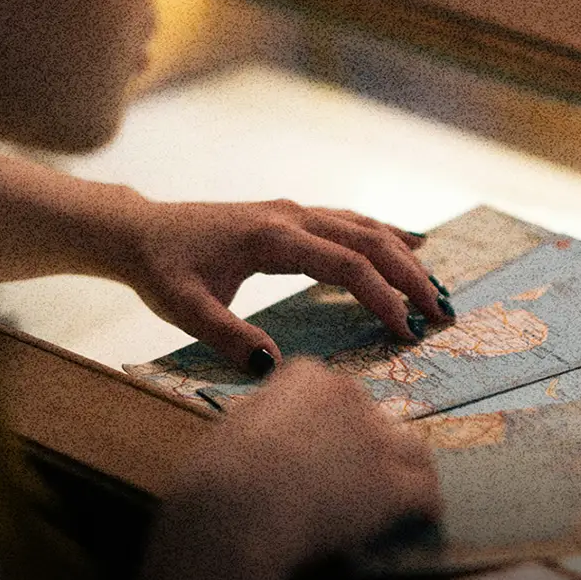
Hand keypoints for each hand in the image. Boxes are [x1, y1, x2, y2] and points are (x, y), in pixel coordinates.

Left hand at [0, 150, 452, 370]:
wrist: (139, 232)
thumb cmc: (161, 269)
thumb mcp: (183, 308)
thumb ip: (226, 336)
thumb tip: (273, 367)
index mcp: (273, 235)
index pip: (345, 264)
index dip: (381, 296)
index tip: (404, 331)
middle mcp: (291, 215)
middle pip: (369, 239)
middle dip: (410, 276)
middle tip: (441, 315)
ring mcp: (293, 211)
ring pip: (365, 227)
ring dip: (404, 257)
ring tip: (436, 292)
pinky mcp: (291, 218)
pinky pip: (349, 223)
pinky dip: (384, 237)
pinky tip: (409, 249)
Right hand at [130, 360, 440, 579]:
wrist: (233, 506)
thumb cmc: (217, 474)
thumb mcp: (238, 425)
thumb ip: (268, 421)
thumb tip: (274, 441)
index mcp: (307, 373)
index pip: (335, 391)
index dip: (331, 423)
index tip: (323, 448)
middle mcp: (348, 393)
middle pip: (375, 416)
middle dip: (365, 446)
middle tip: (351, 479)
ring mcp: (375, 437)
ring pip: (413, 449)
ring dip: (407, 470)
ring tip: (404, 491)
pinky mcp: (393, 482)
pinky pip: (426, 491)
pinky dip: (424, 506)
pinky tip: (420, 519)